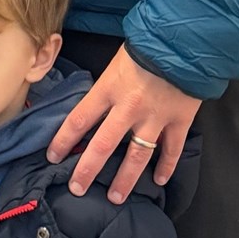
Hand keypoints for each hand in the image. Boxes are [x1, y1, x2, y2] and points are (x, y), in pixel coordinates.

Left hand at [47, 45, 200, 203]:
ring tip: (115, 197)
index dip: (63, 141)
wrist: (185, 40)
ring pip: (136, 156)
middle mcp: (128, 108)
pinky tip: (159, 180)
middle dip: (87, 170)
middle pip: (102, 146)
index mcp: (108, 89)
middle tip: (76, 188)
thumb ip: (106, 85)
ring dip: (125, 179)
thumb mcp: (116, 61)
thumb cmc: (147, 45)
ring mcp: (155, 118)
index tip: (52, 156)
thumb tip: (93, 105)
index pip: (78, 120)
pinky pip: (171, 149)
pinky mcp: (179, 120)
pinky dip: (166, 166)